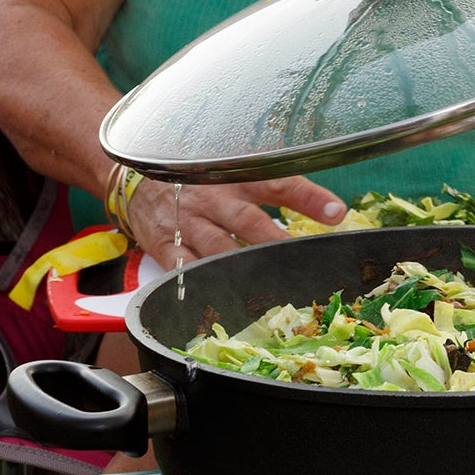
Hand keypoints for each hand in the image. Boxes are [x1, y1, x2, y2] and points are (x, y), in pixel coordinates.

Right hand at [126, 174, 346, 270]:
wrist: (138, 181)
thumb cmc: (197, 181)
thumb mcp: (233, 173)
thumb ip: (274, 189)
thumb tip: (330, 211)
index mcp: (235, 176)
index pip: (278, 183)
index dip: (308, 198)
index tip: (337, 214)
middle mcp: (213, 197)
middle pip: (248, 220)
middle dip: (276, 242)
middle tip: (304, 262)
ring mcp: (188, 223)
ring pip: (219, 250)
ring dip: (244, 270)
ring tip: (271, 290)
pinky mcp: (166, 246)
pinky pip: (185, 269)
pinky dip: (203, 284)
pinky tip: (222, 300)